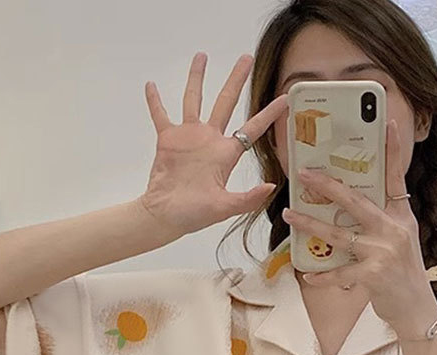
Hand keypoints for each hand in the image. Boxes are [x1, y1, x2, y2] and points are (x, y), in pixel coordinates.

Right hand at [139, 52, 287, 237]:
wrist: (165, 215)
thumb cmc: (194, 214)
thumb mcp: (225, 208)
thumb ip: (247, 198)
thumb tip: (271, 187)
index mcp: (226, 154)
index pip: (253, 129)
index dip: (269, 114)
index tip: (285, 98)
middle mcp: (210, 140)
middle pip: (226, 102)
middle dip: (236, 80)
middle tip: (247, 57)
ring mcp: (189, 137)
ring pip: (194, 99)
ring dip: (197, 79)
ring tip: (202, 56)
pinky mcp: (168, 139)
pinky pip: (160, 115)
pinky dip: (155, 100)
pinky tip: (151, 85)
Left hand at [282, 120, 436, 337]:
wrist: (417, 308)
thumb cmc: (403, 273)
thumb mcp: (400, 240)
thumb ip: (381, 221)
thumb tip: (351, 203)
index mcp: (401, 217)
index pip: (396, 177)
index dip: (392, 150)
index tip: (388, 123)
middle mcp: (393, 230)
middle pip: (356, 201)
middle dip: (328, 186)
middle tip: (304, 173)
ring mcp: (383, 253)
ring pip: (340, 235)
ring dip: (311, 225)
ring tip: (289, 216)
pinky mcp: (374, 276)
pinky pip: (340, 273)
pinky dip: (323, 275)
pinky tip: (307, 274)